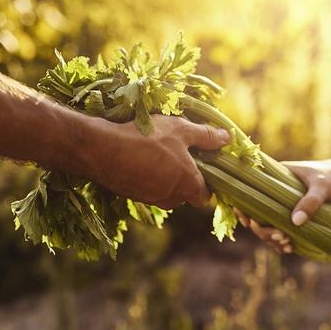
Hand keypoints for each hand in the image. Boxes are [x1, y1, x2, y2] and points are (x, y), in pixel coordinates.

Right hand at [84, 114, 230, 208]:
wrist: (101, 150)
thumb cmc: (147, 138)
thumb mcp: (181, 130)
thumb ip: (206, 136)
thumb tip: (228, 138)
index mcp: (188, 187)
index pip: (205, 196)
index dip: (207, 181)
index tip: (202, 163)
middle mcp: (171, 199)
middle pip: (185, 194)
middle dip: (185, 177)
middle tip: (179, 151)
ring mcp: (149, 199)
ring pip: (165, 191)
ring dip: (165, 175)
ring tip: (157, 149)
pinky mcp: (132, 196)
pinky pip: (146, 188)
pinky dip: (147, 175)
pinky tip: (139, 155)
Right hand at [237, 158, 330, 252]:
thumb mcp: (323, 186)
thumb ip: (310, 202)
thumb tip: (295, 222)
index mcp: (275, 177)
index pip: (250, 192)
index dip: (243, 208)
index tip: (249, 223)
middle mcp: (275, 192)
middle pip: (257, 214)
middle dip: (263, 230)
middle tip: (280, 237)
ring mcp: (285, 205)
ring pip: (268, 225)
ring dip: (271, 238)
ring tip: (286, 245)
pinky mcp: (296, 216)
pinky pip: (282, 230)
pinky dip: (282, 241)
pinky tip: (289, 248)